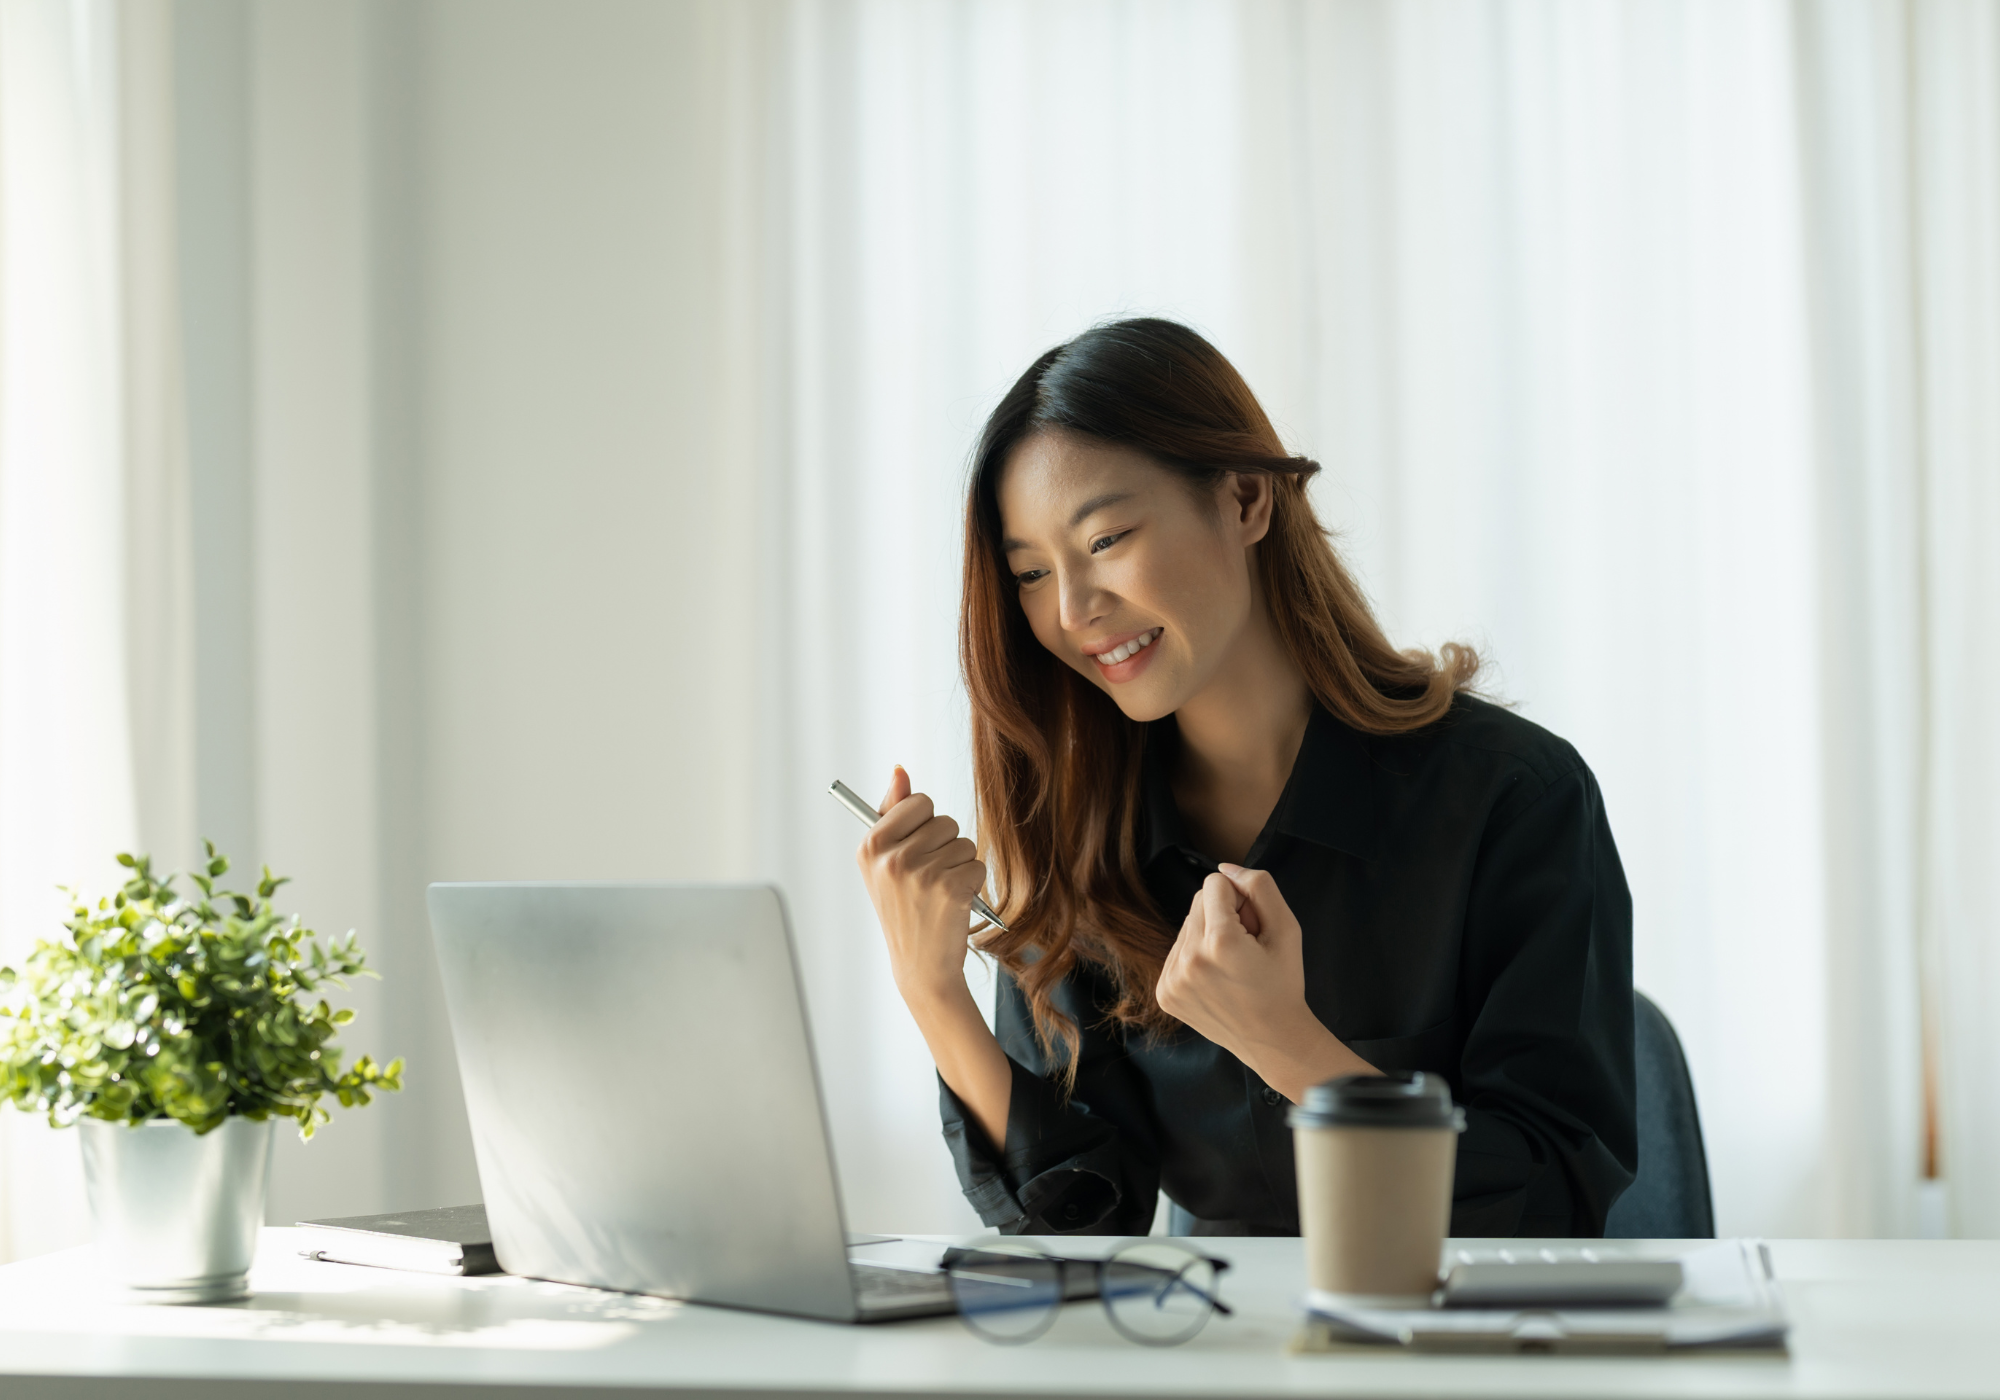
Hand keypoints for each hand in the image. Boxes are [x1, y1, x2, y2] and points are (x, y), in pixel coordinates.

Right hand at [854, 766, 988, 1001]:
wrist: (921, 966)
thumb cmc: (905, 909)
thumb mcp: (885, 862)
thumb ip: (893, 812)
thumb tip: (900, 768)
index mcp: (870, 845)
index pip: (918, 802)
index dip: (925, 825)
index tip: (914, 852)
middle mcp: (891, 857)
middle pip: (944, 821)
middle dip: (944, 846)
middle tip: (927, 880)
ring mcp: (920, 873)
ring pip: (964, 843)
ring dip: (960, 866)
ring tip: (939, 894)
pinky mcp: (950, 889)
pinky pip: (977, 865)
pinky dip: (973, 884)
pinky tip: (954, 905)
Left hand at [1155, 864, 1375, 1101]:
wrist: (1273, 1039)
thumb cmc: (1283, 983)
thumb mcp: (1287, 928)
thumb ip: (1259, 887)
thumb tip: (1225, 869)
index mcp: (1220, 942)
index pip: (1214, 883)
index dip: (1240, 899)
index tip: (1253, 926)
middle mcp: (1189, 959)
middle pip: (1198, 903)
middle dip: (1224, 916)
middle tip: (1246, 948)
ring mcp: (1172, 979)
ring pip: (1186, 927)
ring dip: (1208, 936)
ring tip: (1232, 966)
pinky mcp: (1165, 993)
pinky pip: (1176, 952)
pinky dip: (1195, 957)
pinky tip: (1217, 979)